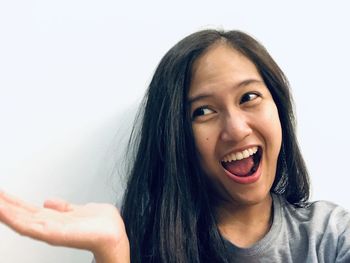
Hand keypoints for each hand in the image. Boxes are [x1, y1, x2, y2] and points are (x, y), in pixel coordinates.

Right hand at [0, 191, 128, 261]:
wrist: (112, 233)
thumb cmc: (99, 223)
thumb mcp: (75, 210)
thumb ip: (61, 207)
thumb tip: (48, 201)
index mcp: (51, 219)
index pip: (26, 210)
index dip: (11, 202)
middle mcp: (47, 225)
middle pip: (19, 213)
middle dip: (4, 204)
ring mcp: (48, 230)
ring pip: (19, 219)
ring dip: (4, 210)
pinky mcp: (52, 233)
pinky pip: (29, 226)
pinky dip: (13, 219)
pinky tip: (2, 211)